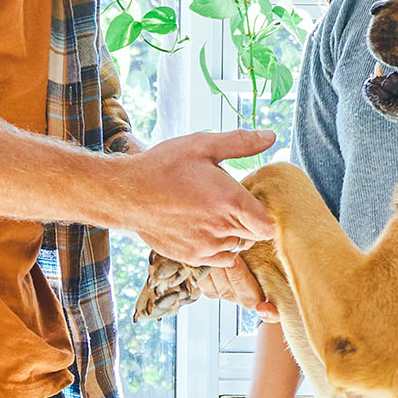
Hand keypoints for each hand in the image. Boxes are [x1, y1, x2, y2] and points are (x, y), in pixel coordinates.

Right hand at [108, 130, 277, 264]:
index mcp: (231, 201)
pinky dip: (219, 247)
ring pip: (237, 247)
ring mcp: (207, 247)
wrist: (126, 193)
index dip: (265, 214)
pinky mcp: (192, 257)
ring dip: (233, 233)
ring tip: (214, 213)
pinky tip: (204, 228)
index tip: (253, 201)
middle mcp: (222, 228)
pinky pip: (221, 260)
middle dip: (249, 221)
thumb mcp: (202, 145)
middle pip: (255, 236)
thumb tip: (271, 137)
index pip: (269, 225)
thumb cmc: (164, 166)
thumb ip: (240, 143)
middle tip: (230, 202)